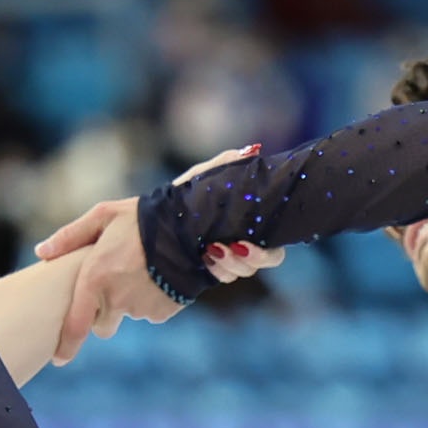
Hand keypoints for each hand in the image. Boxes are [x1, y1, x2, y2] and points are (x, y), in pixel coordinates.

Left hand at [32, 197, 167, 363]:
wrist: (189, 227)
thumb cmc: (141, 218)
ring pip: (128, 315)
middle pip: (102, 326)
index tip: (58, 358)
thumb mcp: (103, 216)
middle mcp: (115, 299)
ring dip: (130, 301)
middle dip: (104, 314)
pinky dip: (151, 300)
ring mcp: (140, 309)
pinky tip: (157, 276)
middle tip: (114, 284)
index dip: (66, 346)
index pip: (75, 324)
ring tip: (141, 270)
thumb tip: (40, 251)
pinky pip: (150, 313)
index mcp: (94, 278)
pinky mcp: (162, 312)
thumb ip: (70, 236)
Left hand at [169, 145, 285, 284]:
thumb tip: (252, 150)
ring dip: (233, 264)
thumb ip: (224, 164)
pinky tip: (204, 259)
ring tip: (212, 250)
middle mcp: (245, 240)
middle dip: (256, 258)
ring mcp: (231, 258)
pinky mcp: (214, 271)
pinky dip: (218, 270)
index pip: (274, 237)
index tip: (249, 240)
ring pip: (247, 270)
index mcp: (249, 219)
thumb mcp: (200, 178)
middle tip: (236, 247)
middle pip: (269, 258)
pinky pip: (226, 277)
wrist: (153, 223)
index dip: (270, 246)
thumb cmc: (181, 198)